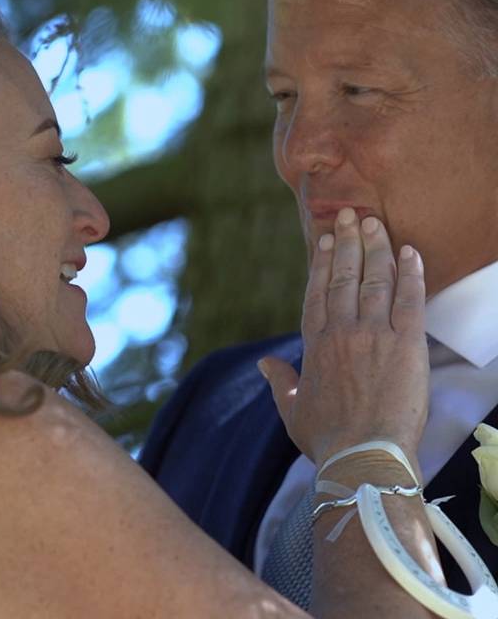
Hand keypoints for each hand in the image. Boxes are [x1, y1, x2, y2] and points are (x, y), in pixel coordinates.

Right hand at [259, 209, 428, 466]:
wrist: (363, 456)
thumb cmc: (326, 439)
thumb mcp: (292, 410)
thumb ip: (279, 382)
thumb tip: (262, 365)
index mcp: (315, 345)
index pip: (318, 292)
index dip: (322, 262)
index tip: (325, 239)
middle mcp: (342, 331)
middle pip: (345, 277)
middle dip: (348, 243)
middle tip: (351, 216)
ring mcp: (374, 335)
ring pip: (374, 280)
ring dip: (375, 248)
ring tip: (375, 224)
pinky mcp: (406, 345)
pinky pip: (409, 300)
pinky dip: (410, 273)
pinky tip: (410, 252)